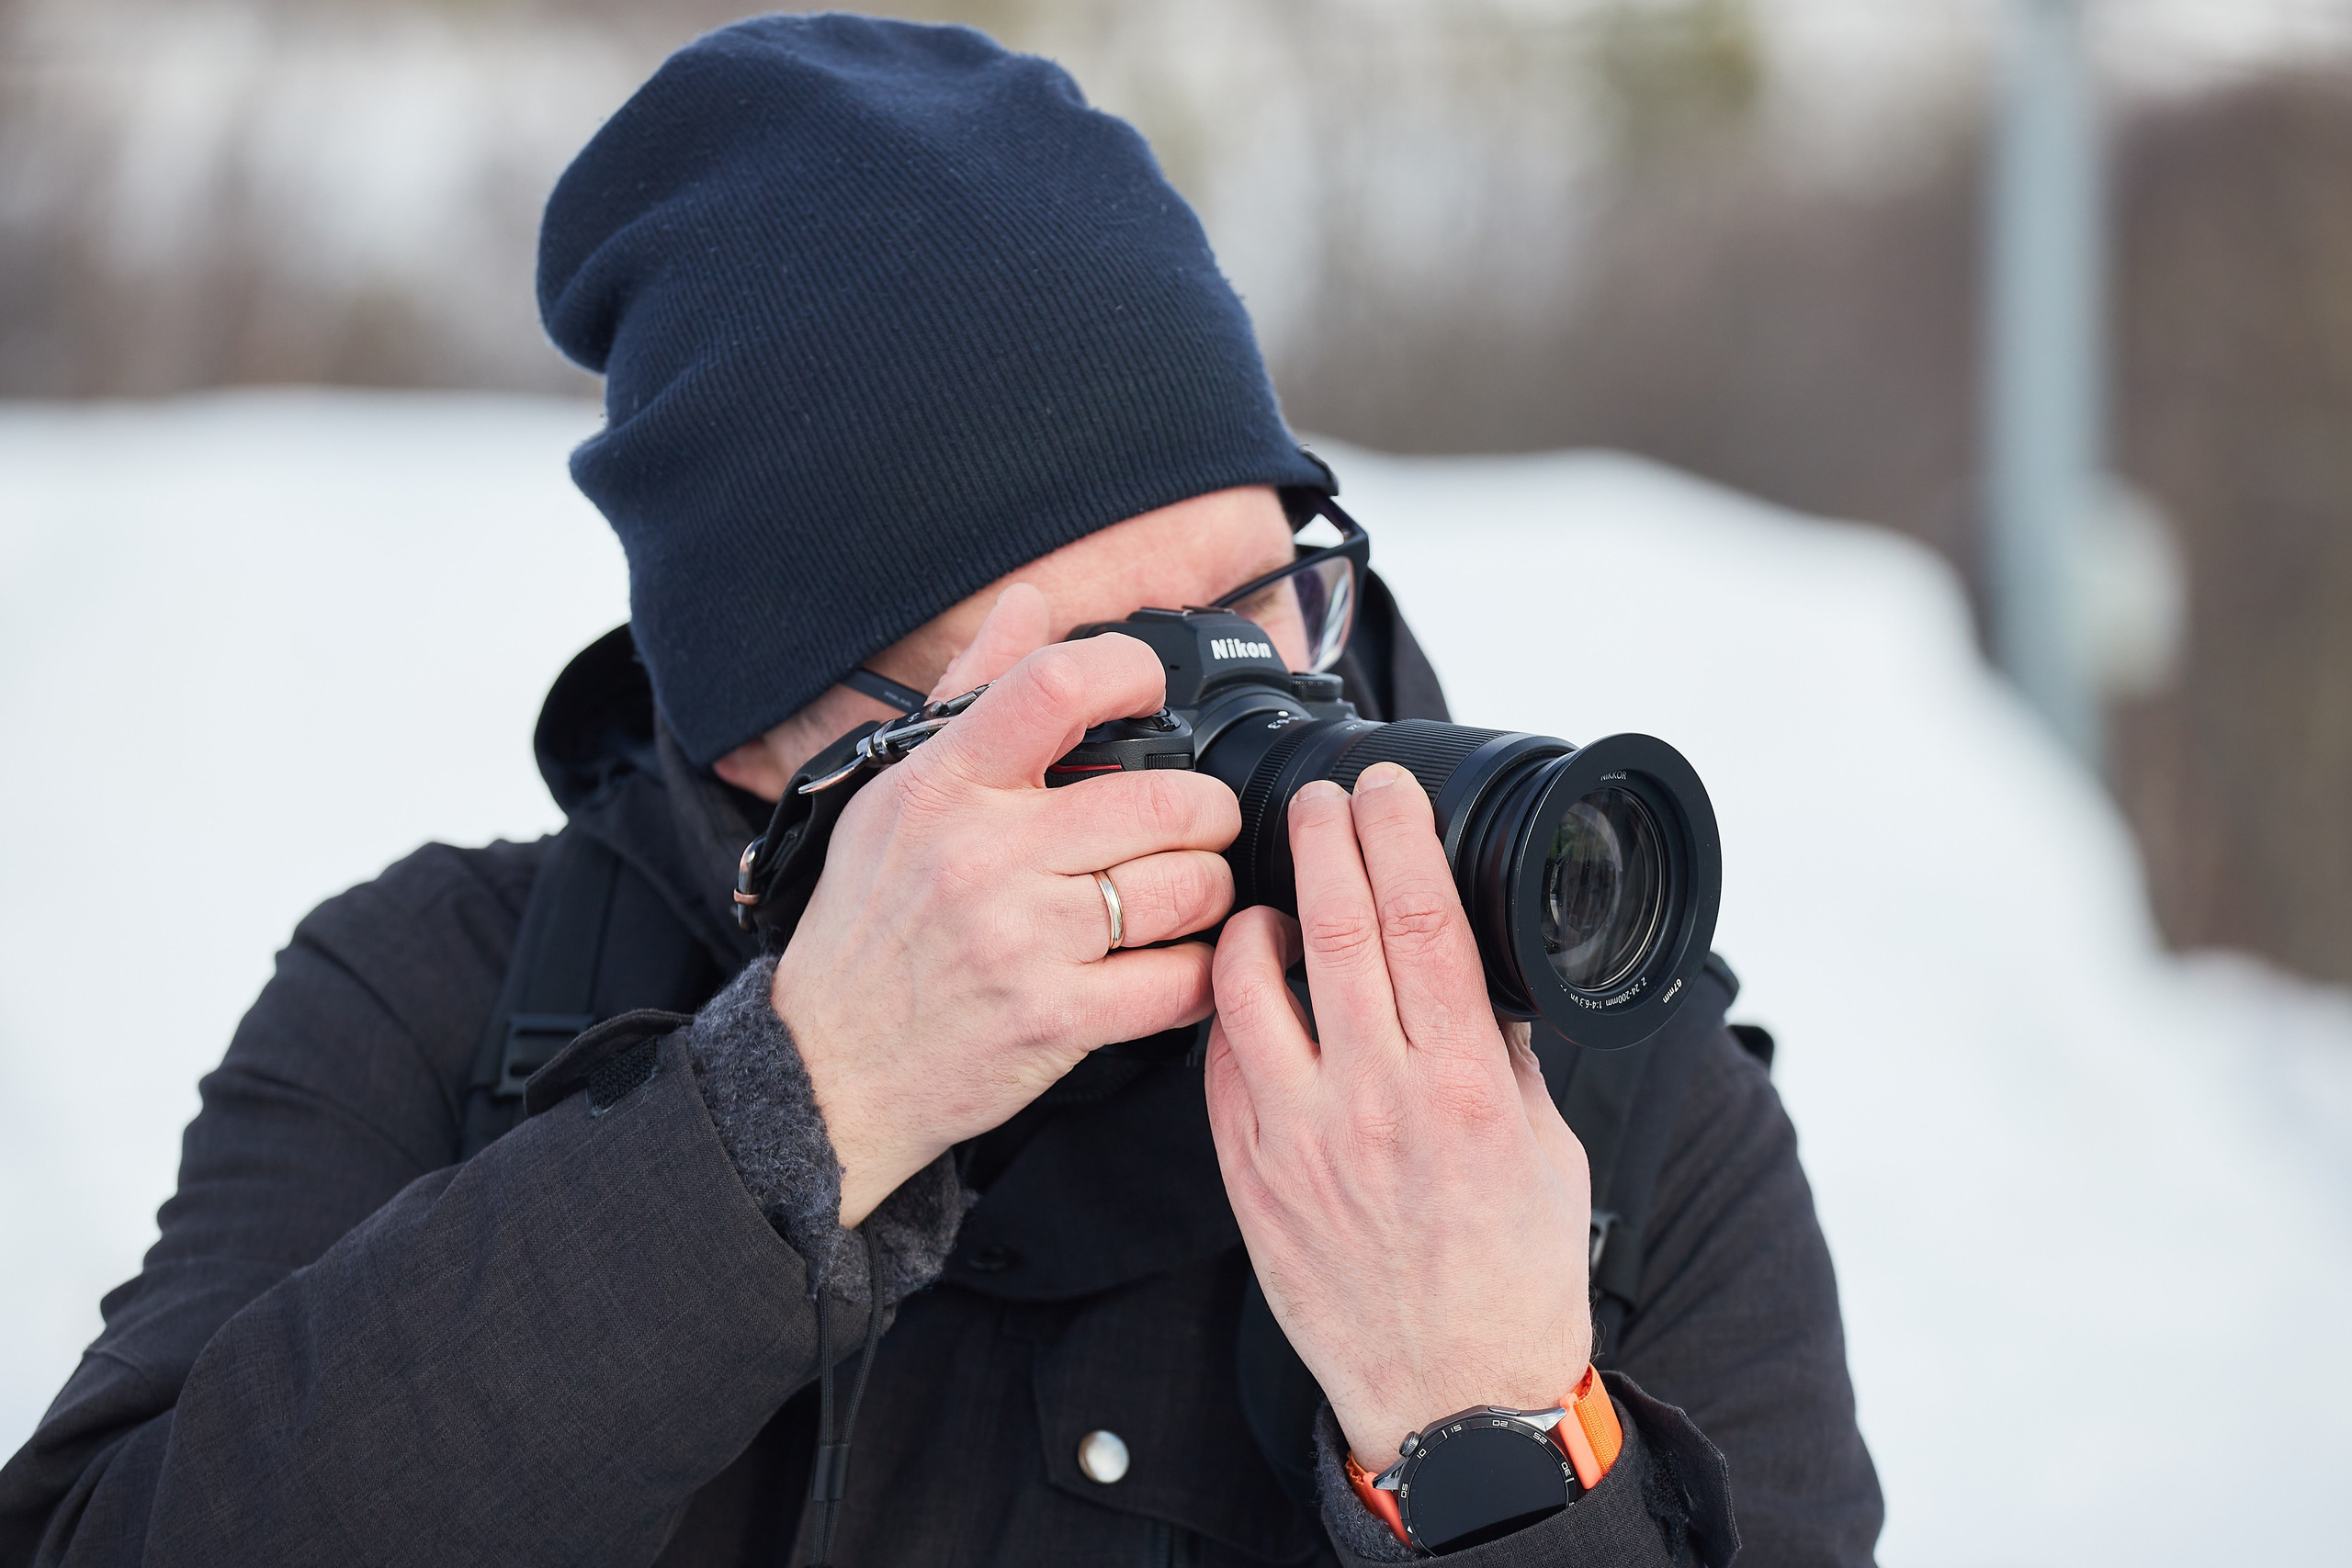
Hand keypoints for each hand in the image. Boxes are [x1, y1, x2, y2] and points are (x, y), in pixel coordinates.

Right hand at [774, 588, 1241, 1225]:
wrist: (826, 1069)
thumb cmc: (865, 929)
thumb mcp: (891, 798)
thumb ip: (969, 696)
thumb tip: (1029, 604)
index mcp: (945, 786)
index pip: (1057, 684)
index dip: (1131, 672)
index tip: (1150, 693)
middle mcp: (986, 855)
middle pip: (1166, 799)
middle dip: (1208, 811)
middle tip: (1198, 826)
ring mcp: (1023, 940)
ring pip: (1188, 888)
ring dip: (1209, 892)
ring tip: (1187, 896)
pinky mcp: (1055, 1020)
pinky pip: (1180, 982)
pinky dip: (1199, 973)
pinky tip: (1176, 964)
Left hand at [1205, 762, 1593, 1468]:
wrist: (1454, 1397)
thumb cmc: (1512, 1277)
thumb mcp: (1545, 1149)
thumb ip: (1507, 1053)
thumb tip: (1482, 972)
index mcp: (1465, 1085)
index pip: (1424, 921)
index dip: (1398, 836)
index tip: (1386, 789)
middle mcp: (1377, 1102)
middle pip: (1339, 930)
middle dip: (1326, 841)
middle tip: (1321, 797)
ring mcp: (1300, 1139)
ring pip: (1251, 988)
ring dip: (1257, 921)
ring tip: (1273, 896)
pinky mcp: (1249, 1175)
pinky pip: (1220, 1063)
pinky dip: (1229, 1007)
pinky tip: (1247, 988)